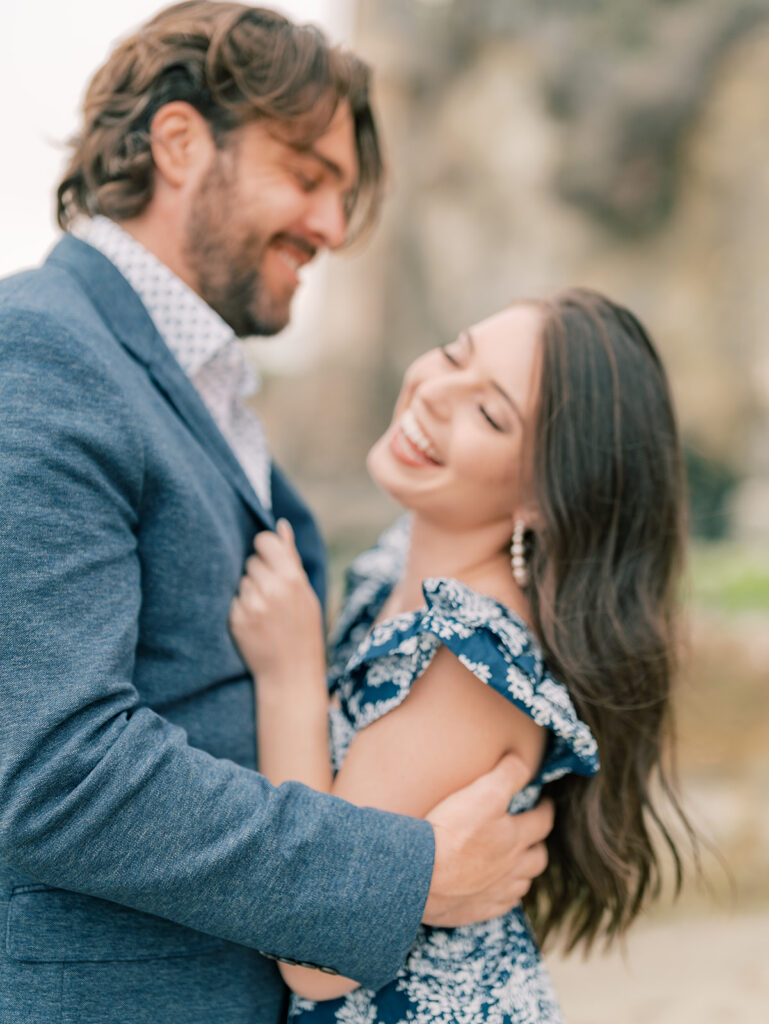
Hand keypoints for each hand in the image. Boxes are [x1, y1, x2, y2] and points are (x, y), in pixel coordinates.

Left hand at [229, 519, 324, 681]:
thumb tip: (281, 524)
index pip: (264, 541)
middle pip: (250, 561)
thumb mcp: (306, 592)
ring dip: (248, 590)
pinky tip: (254, 622)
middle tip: (272, 595)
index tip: (270, 560)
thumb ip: (291, 557)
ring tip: (264, 610)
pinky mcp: (236, 619)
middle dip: (259, 573)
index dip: (265, 549)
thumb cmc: (303, 630)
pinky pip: (232, 599)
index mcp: (292, 578)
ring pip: (240, 580)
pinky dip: (240, 607)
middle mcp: (271, 589)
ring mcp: (251, 604)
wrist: (290, 673)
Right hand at [422, 753, 553, 926]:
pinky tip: (496, 891)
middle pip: (538, 858)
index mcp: (515, 838)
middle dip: (538, 844)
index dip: (546, 810)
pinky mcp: (477, 910)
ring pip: (522, 884)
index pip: (542, 822)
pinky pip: (502, 906)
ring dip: (524, 872)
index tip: (545, 804)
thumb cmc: (451, 830)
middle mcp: (511, 867)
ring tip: (517, 863)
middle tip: (532, 836)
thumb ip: (508, 774)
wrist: (420, 874)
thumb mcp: (483, 791)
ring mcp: (495, 892)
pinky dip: (504, 896)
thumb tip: (523, 760)